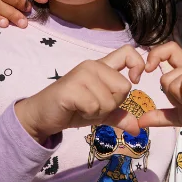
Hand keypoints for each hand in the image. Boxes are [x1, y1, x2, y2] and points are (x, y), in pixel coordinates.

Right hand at [15, 45, 145, 142]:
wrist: (43, 115)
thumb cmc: (72, 110)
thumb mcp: (100, 113)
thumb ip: (119, 116)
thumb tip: (138, 128)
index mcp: (101, 67)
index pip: (128, 52)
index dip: (138, 65)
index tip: (135, 80)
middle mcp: (92, 66)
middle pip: (124, 87)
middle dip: (112, 104)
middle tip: (93, 105)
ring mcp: (81, 74)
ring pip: (110, 100)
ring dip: (98, 112)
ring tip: (82, 108)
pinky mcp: (71, 87)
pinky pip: (94, 106)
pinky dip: (88, 114)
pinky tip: (76, 109)